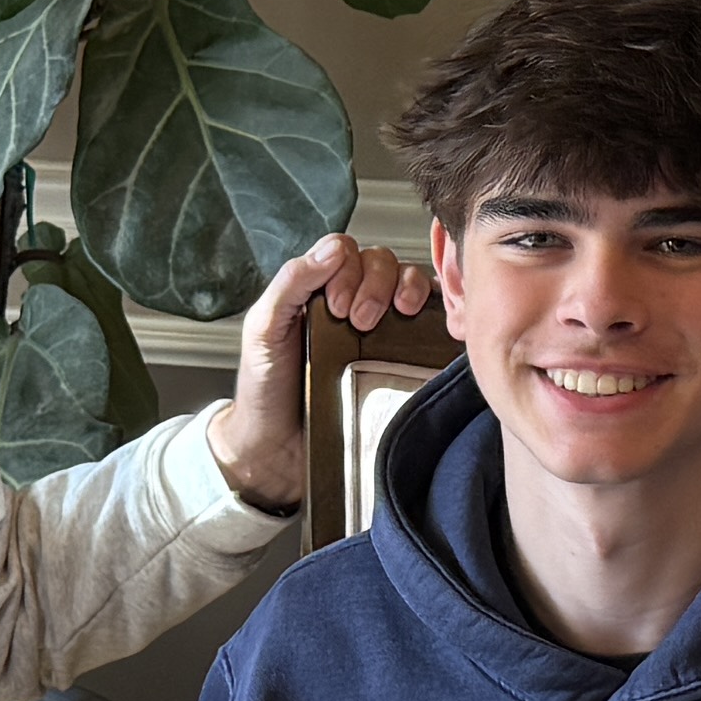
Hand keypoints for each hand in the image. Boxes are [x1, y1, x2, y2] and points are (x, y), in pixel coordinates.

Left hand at [203, 230, 423, 512]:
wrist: (279, 450)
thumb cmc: (266, 390)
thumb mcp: (262, 329)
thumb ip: (290, 284)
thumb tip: (333, 250)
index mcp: (317, 289)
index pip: (347, 252)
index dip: (348, 269)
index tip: (334, 306)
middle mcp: (351, 303)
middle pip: (382, 262)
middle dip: (376, 283)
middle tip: (359, 320)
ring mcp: (380, 330)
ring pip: (409, 283)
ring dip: (408, 289)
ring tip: (396, 316)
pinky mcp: (402, 358)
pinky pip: (428, 323)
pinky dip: (438, 311)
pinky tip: (433, 323)